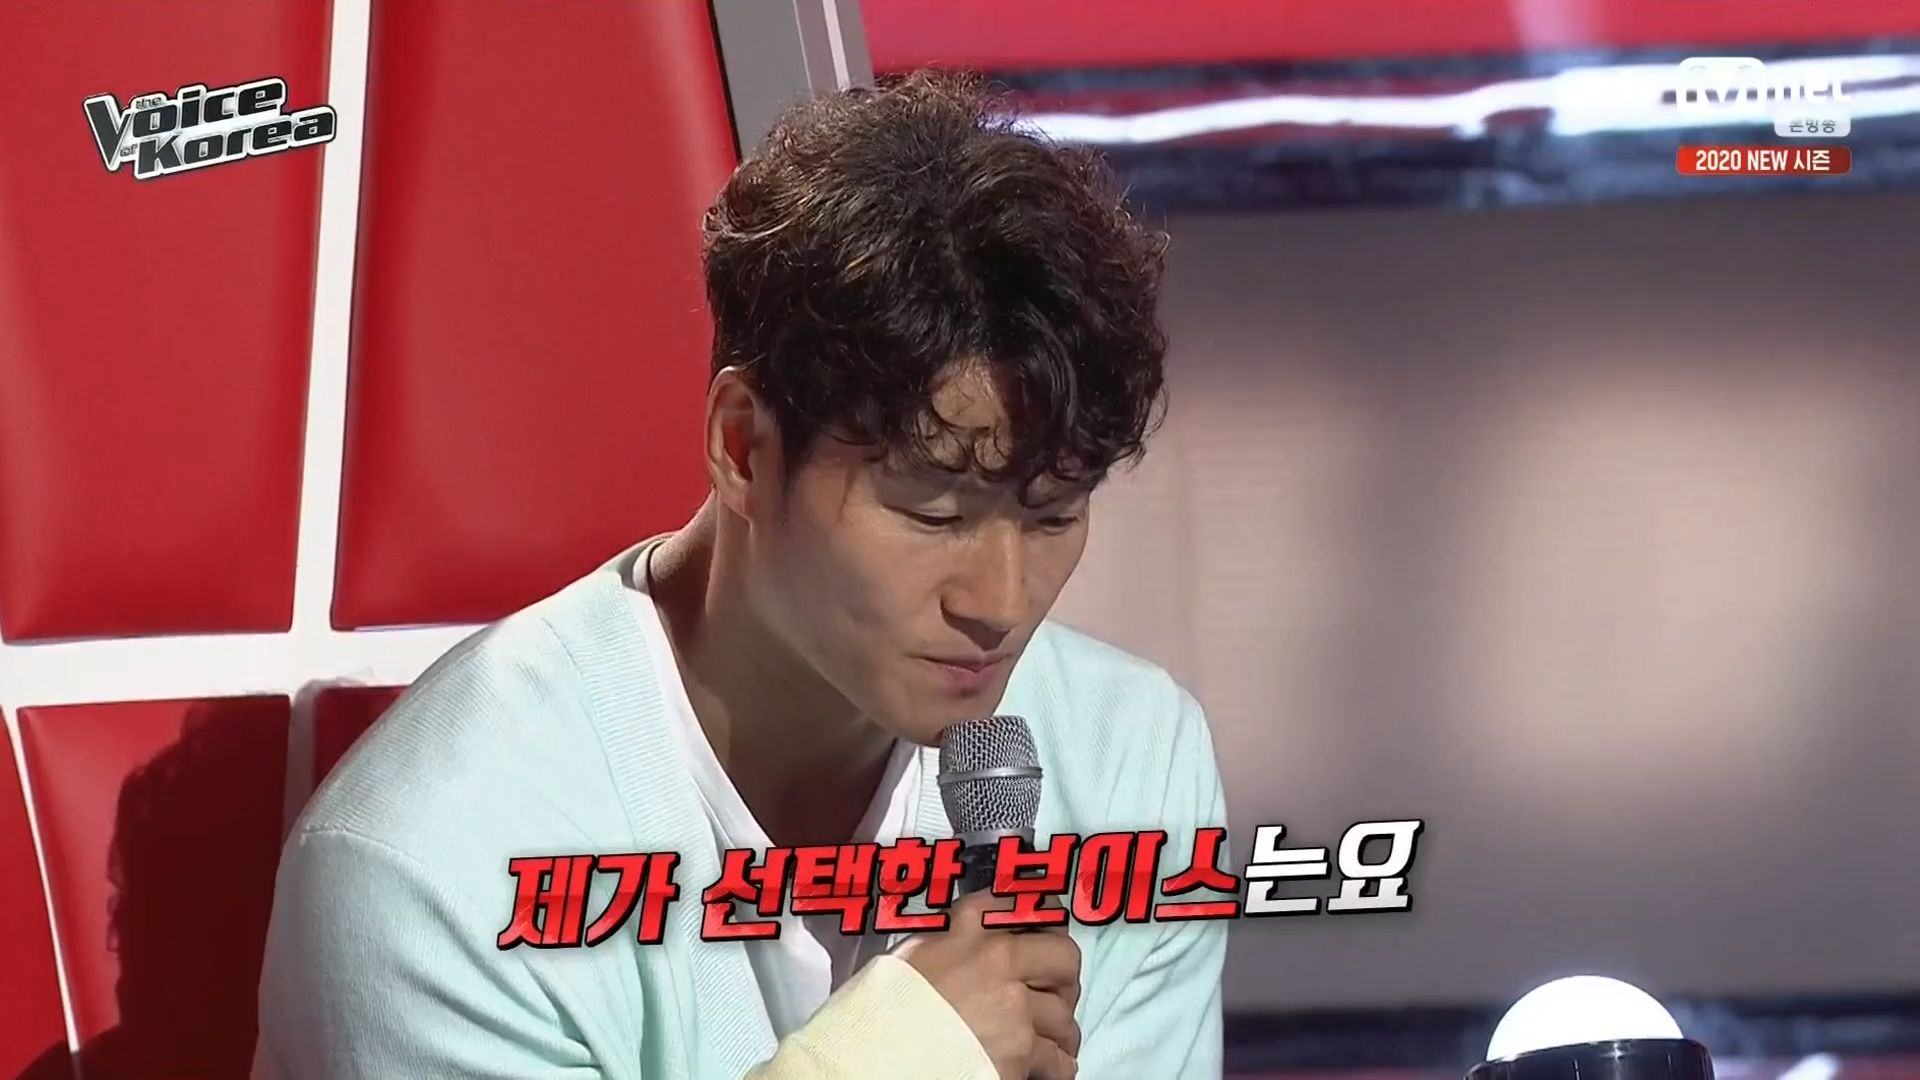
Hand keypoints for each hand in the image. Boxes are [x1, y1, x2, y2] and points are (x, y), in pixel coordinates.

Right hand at [894, 890, 1081, 1079]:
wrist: (875, 1052)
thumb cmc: (882, 1007)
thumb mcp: (911, 953)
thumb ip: (948, 942)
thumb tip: (964, 945)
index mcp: (968, 927)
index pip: (1023, 905)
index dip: (1044, 917)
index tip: (1050, 928)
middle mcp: (998, 957)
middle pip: (1063, 956)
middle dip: (1066, 979)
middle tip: (1058, 994)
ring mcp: (1014, 1004)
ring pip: (1063, 1014)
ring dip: (1061, 1030)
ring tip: (1056, 1042)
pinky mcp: (1021, 1049)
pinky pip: (1057, 1059)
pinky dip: (1058, 1066)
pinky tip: (1051, 1069)